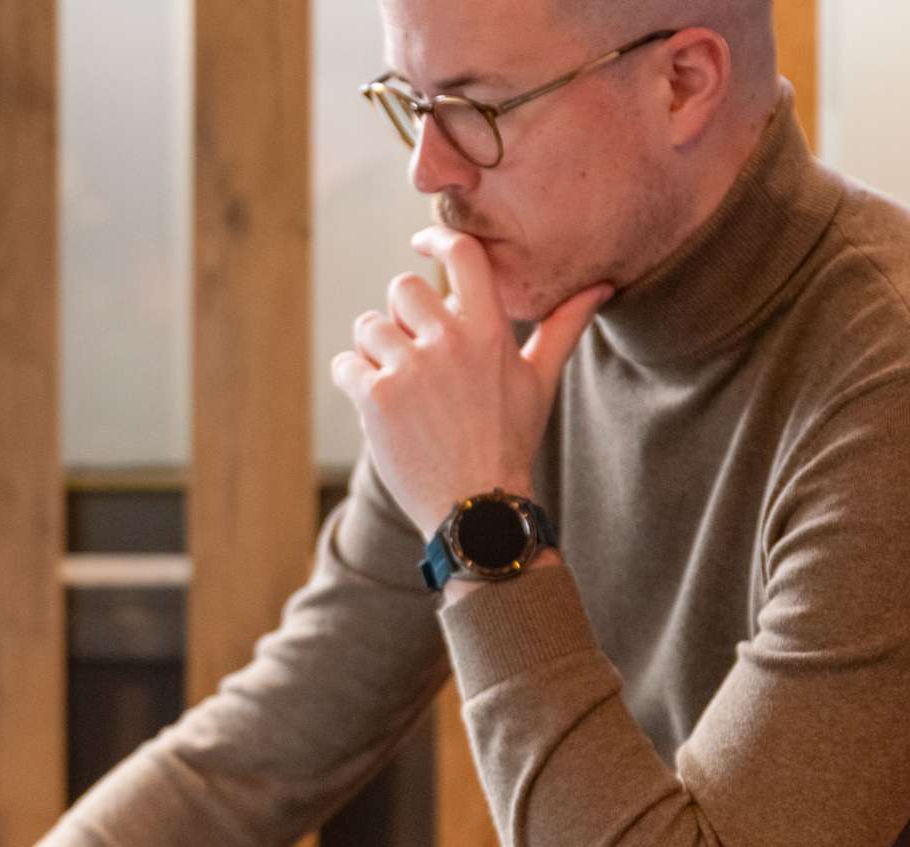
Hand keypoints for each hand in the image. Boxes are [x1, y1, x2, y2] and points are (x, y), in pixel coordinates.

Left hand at [330, 227, 611, 538]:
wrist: (476, 506)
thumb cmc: (509, 441)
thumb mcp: (541, 381)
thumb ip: (563, 327)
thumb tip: (601, 286)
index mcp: (490, 331)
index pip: (462, 256)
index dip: (436, 240)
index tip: (421, 244)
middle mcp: (449, 342)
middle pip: (401, 288)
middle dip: (400, 316)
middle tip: (412, 353)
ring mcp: (410, 369)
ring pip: (367, 326)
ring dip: (373, 351)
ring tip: (397, 386)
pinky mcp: (376, 397)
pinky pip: (345, 364)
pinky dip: (351, 379)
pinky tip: (375, 404)